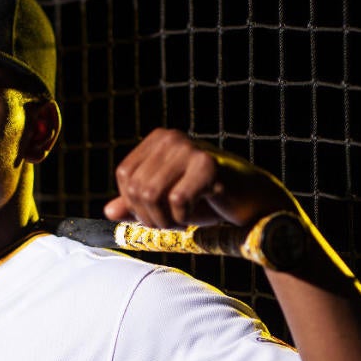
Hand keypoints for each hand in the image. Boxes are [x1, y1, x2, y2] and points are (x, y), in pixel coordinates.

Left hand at [103, 128, 298, 228]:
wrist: (252, 205)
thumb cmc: (210, 201)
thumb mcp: (166, 203)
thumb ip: (137, 205)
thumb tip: (108, 211)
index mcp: (159, 140)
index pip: (124, 176)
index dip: (134, 204)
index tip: (158, 213)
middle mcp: (171, 139)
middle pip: (136, 188)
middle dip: (150, 216)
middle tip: (173, 221)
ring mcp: (189, 149)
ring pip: (150, 194)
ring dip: (165, 219)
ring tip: (184, 219)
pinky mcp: (207, 166)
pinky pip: (176, 201)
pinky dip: (183, 217)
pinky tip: (199, 212)